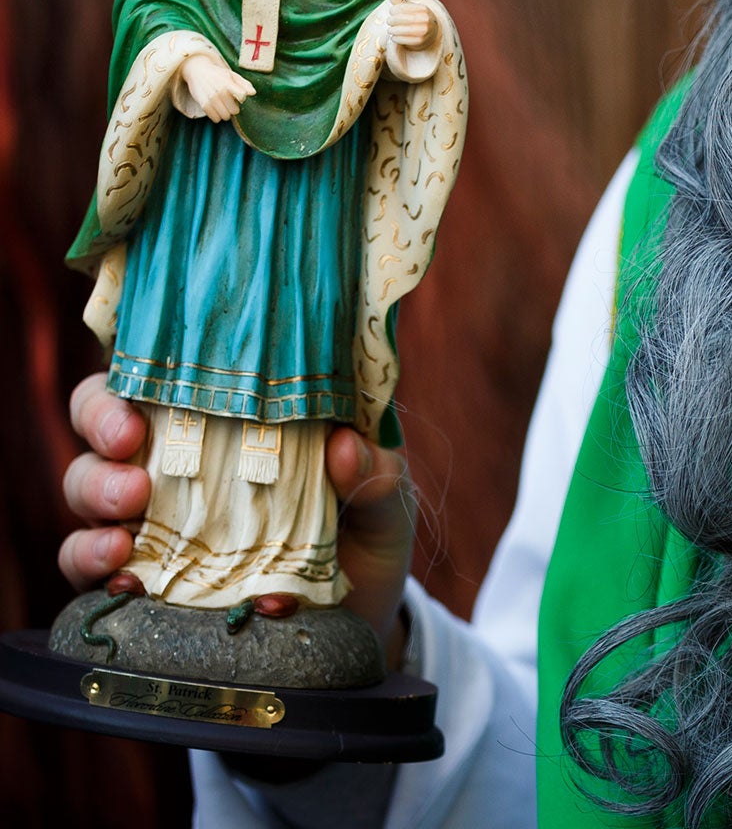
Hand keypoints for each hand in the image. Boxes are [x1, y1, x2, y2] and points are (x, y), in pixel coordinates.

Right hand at [59, 375, 417, 670]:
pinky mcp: (138, 576)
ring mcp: (155, 516)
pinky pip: (85, 560)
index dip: (144, 365)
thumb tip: (343, 448)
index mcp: (238, 417)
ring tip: (129, 507)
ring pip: (86, 481)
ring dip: (95, 488)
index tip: (155, 384)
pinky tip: (115, 569)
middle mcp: (184, 458)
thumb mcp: (388, 502)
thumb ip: (377, 475)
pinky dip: (87, 559)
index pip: (173, 370)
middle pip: (108, 416)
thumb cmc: (368, 539)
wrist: (357, 624)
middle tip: (128, 444)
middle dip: (101, 420)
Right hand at [179, 53, 254, 120]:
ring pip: (225, 116)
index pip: (242, 95)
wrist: (198, 71)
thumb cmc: (218, 75)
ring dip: (225, 113)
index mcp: (228, 83)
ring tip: (222, 105)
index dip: (242, 97)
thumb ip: (245, 84)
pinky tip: (216, 109)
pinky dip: (217, 116)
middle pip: (235, 111)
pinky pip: (216, 119)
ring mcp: (211, 99)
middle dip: (233, 107)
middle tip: (229, 101)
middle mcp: (220, 91)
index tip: (239, 95)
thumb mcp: (233, 75)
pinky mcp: (203, 105)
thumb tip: (252, 93)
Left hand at [386, 1, 437, 51]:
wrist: (432, 32)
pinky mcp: (421, 41)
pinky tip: (394, 37)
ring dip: (393, 30)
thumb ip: (401, 2)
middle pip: (402, 18)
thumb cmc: (418, 17)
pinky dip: (397, 38)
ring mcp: (424, 31)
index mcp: (423, 9)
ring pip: (403, 30)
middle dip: (392, 20)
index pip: (402, 7)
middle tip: (389, 22)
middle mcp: (425, 19)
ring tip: (390, 30)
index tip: (391, 12)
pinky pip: (405, 40)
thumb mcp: (412, 8)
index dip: (393, 10)